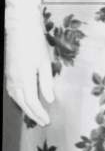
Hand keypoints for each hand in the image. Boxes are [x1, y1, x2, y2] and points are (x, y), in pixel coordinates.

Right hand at [4, 11, 54, 125]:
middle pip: (23, 103)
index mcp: (24, 80)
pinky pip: (13, 92)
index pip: (32, 103)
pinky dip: (20, 99)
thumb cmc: (34, 43)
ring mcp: (9, 77)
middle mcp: (14, 81)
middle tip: (43, 122)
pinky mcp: (9, 73)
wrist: (20, 28)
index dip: (40, 114)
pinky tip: (25, 101)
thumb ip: (46, 83)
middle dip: (33, 114)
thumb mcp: (45, 63)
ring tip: (36, 114)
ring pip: (16, 99)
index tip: (47, 121)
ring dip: (26, 108)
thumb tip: (49, 99)